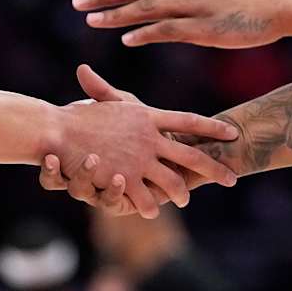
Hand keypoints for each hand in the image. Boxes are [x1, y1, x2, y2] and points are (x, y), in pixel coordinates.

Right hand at [46, 67, 237, 218]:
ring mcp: (140, 160)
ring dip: (180, 192)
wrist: (58, 131)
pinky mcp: (127, 180)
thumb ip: (115, 94)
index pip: (188, 120)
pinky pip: (146, 196)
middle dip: (214, 168)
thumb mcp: (106, 103)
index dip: (211, 127)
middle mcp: (150, 138)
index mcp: (149, 116)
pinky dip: (151, 203)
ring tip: (185, 199)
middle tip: (232, 180)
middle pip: (191, 155)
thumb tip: (126, 82)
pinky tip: (155, 209)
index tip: (233, 132)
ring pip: (172, 181)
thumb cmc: (81, 115)